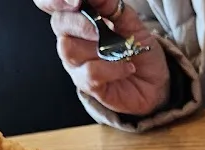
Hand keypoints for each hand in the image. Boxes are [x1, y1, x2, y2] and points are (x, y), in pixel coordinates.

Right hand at [34, 0, 170, 115]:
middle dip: (81, 23)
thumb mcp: (128, 20)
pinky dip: (113, 68)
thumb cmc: (136, 48)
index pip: (51, 4)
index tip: (76, 1)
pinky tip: (128, 67)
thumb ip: (109, 5)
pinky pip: (91, 73)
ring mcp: (77, 64)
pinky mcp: (88, 85)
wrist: (153, 80)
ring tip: (122, 50)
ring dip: (99, 47)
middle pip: (59, 24)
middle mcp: (71, 40)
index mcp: (77, 19)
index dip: (55, 1)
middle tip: (105, 28)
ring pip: (70, 50)